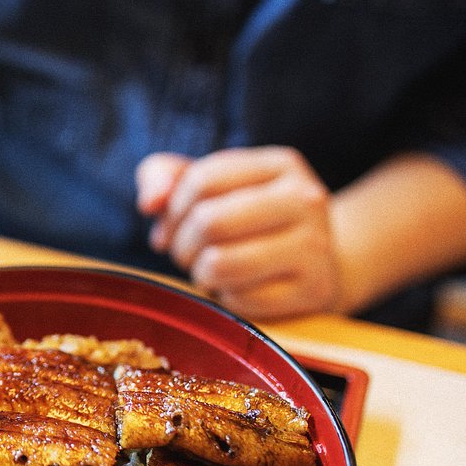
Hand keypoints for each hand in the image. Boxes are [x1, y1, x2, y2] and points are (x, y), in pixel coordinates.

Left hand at [135, 147, 340, 319]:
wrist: (316, 264)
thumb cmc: (246, 219)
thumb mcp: (208, 187)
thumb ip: (163, 177)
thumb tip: (149, 202)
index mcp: (280, 164)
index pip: (201, 180)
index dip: (172, 209)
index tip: (171, 226)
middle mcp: (306, 199)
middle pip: (209, 221)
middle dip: (183, 244)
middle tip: (187, 254)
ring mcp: (315, 246)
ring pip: (220, 263)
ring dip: (200, 273)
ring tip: (210, 270)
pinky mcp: (313, 290)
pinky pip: (239, 300)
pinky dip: (227, 298)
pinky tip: (239, 287)